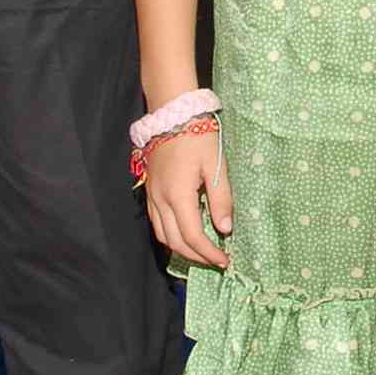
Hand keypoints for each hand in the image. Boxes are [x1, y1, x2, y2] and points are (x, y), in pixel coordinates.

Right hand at [140, 129, 231, 269]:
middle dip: (196, 256)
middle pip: (175, 242)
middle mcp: (160, 200)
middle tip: (216, 261)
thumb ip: (221, 199)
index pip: (193, 237)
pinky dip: (170, 236)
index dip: (209, 253)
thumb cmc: (197, 136)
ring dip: (182, 249)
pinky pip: (157, 223)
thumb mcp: (215, 165)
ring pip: (162, 235)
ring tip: (202, 252)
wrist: (172, 113)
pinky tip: (184, 235)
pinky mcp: (150, 191)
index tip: (225, 261)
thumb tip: (225, 229)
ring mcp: (152, 196)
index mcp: (178, 196)